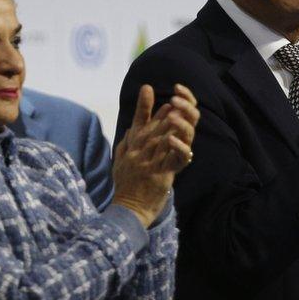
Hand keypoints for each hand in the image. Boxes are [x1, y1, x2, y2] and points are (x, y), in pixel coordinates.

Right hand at [112, 84, 198, 227]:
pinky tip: (178, 141)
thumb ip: (126, 144)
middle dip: (162, 115)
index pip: (137, 124)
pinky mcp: (159, 176)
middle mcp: (137, 155)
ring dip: (170, 127)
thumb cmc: (125, 186)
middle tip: (172, 102)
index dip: (143, 106)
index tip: (148, 89)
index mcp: (129, 150)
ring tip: (178, 114)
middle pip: (151, 130)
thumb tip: (132, 127)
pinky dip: (175, 149)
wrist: (128, 210)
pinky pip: (170, 161)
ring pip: (161, 142)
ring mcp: (147, 165)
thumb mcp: (120, 162)